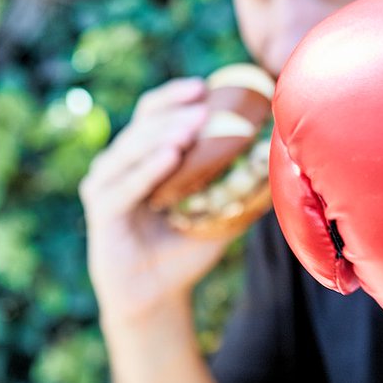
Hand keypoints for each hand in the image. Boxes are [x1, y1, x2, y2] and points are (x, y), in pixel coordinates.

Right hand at [79, 77, 249, 328]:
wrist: (157, 295)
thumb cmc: (186, 248)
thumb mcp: (219, 212)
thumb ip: (241, 187)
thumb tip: (281, 163)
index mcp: (142, 156)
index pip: (153, 113)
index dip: (174, 97)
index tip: (205, 87)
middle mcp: (118, 165)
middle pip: (142, 126)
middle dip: (174, 113)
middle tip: (204, 106)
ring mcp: (105, 186)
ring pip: (131, 151)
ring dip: (161, 135)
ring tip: (191, 126)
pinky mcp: (101, 212)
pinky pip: (124, 187)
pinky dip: (147, 170)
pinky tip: (170, 157)